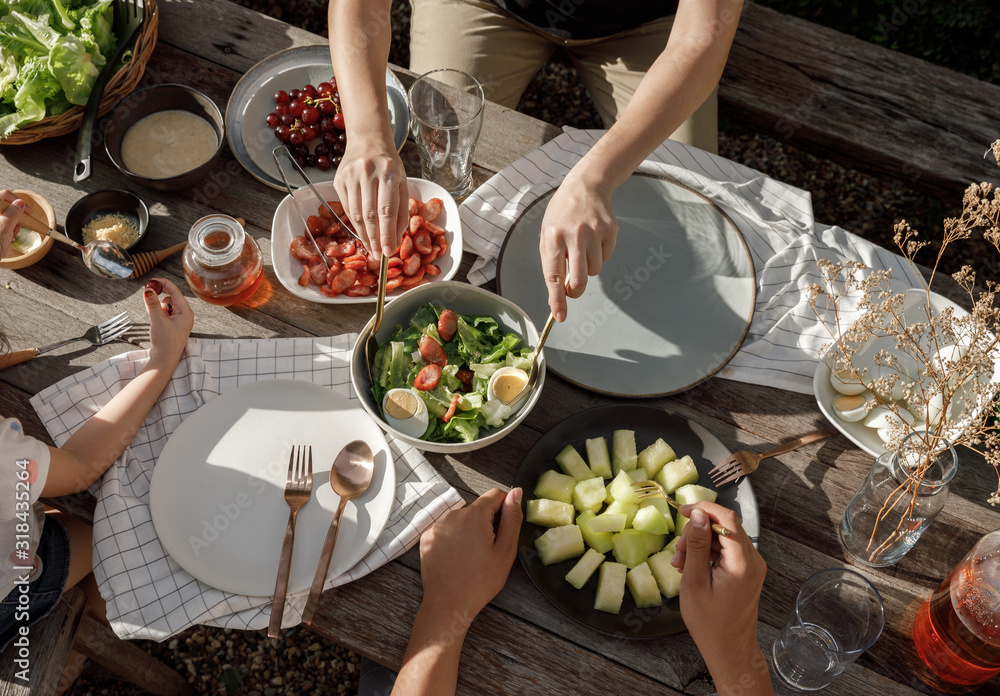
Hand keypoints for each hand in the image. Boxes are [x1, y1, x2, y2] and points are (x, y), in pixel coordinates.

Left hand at [0, 190, 32, 258]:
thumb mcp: (5, 228)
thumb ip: (13, 213)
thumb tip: (19, 203)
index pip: (4, 196)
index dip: (18, 202)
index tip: (28, 211)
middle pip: (5, 206)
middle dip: (16, 216)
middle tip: (18, 226)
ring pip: (5, 216)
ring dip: (13, 225)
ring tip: (11, 235)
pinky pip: (3, 225)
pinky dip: (8, 230)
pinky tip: (8, 238)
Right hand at [143, 278, 192, 364]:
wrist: (165, 360)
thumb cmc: (165, 342)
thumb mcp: (158, 320)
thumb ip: (152, 304)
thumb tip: (148, 290)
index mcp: (186, 312)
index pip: (175, 292)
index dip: (164, 284)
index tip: (153, 280)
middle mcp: (184, 315)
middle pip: (171, 298)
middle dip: (160, 298)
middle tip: (149, 297)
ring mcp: (179, 321)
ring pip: (166, 306)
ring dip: (159, 307)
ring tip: (156, 319)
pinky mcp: (172, 325)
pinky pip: (165, 313)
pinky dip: (159, 314)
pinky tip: (156, 323)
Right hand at [334, 135, 407, 258]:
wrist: (368, 140)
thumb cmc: (389, 165)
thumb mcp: (402, 183)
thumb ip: (401, 211)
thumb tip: (395, 239)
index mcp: (389, 173)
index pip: (387, 210)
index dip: (387, 233)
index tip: (388, 251)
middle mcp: (368, 173)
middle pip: (370, 215)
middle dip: (375, 239)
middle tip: (378, 255)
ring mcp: (351, 176)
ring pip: (355, 214)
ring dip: (364, 235)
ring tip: (371, 248)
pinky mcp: (338, 180)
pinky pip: (346, 208)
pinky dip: (355, 224)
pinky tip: (362, 233)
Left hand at [418, 488, 522, 626]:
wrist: (448, 604)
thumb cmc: (480, 581)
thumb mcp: (505, 550)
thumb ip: (512, 517)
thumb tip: (516, 492)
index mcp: (474, 515)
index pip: (495, 495)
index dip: (505, 510)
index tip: (504, 530)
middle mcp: (453, 514)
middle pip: (478, 508)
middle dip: (487, 522)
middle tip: (489, 550)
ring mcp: (437, 525)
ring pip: (462, 518)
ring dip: (470, 530)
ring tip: (472, 556)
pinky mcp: (427, 537)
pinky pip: (447, 529)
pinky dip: (455, 538)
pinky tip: (458, 558)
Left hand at [538, 171, 617, 321]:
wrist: (585, 186)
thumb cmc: (561, 214)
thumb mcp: (547, 234)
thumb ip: (551, 262)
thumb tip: (557, 293)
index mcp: (553, 237)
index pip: (554, 276)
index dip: (557, 299)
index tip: (560, 316)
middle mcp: (574, 235)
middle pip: (579, 279)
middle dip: (576, 290)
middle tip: (572, 288)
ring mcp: (594, 232)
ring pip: (594, 270)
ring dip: (588, 268)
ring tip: (582, 249)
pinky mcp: (610, 230)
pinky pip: (606, 257)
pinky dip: (599, 255)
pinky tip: (593, 239)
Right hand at [673, 502, 766, 674]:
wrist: (730, 650)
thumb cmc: (709, 623)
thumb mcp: (695, 581)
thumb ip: (696, 545)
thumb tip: (697, 515)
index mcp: (743, 562)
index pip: (726, 519)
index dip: (703, 509)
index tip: (682, 511)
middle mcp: (753, 560)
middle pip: (724, 527)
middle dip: (697, 532)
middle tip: (677, 552)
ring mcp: (752, 566)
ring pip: (723, 538)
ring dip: (699, 544)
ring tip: (681, 564)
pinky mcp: (747, 572)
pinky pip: (726, 551)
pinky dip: (708, 554)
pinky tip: (692, 568)